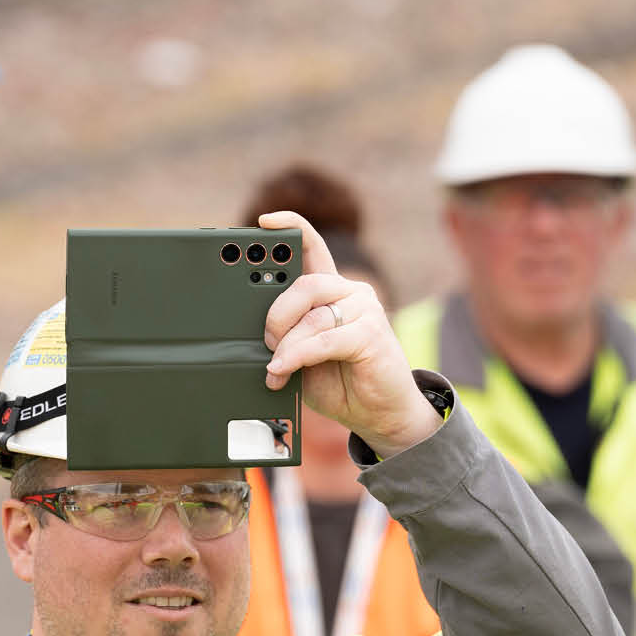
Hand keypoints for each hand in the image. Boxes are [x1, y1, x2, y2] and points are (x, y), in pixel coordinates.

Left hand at [258, 210, 442, 459]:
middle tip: (267, 344)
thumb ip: (287, 337)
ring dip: (287, 345)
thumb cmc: (340, 382)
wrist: (379, 413)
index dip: (290, 228)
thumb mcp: (302, 356)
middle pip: (304, 285)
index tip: (263, 222)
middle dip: (275, 316)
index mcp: (331, 293)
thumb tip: (257, 336)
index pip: (313, 247)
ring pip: (312, 315)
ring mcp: (365, 310)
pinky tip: (284, 369)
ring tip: (276, 367)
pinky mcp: (372, 332)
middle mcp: (350, 293)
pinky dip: (299, 356)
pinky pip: (325, 339)